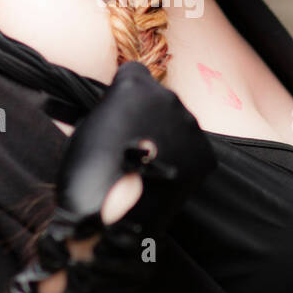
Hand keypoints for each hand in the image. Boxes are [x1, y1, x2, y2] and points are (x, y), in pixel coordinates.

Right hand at [8, 62, 217, 292]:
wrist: (112, 220)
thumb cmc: (86, 174)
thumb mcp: (87, 129)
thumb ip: (110, 110)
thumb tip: (120, 110)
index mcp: (134, 85)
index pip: (134, 71)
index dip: (125, 90)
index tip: (119, 109)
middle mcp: (168, 97)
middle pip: (159, 97)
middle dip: (149, 113)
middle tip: (132, 143)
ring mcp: (191, 126)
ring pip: (178, 123)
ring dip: (166, 137)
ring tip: (148, 166)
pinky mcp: (205, 154)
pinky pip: (192, 149)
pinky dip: (181, 160)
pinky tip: (163, 178)